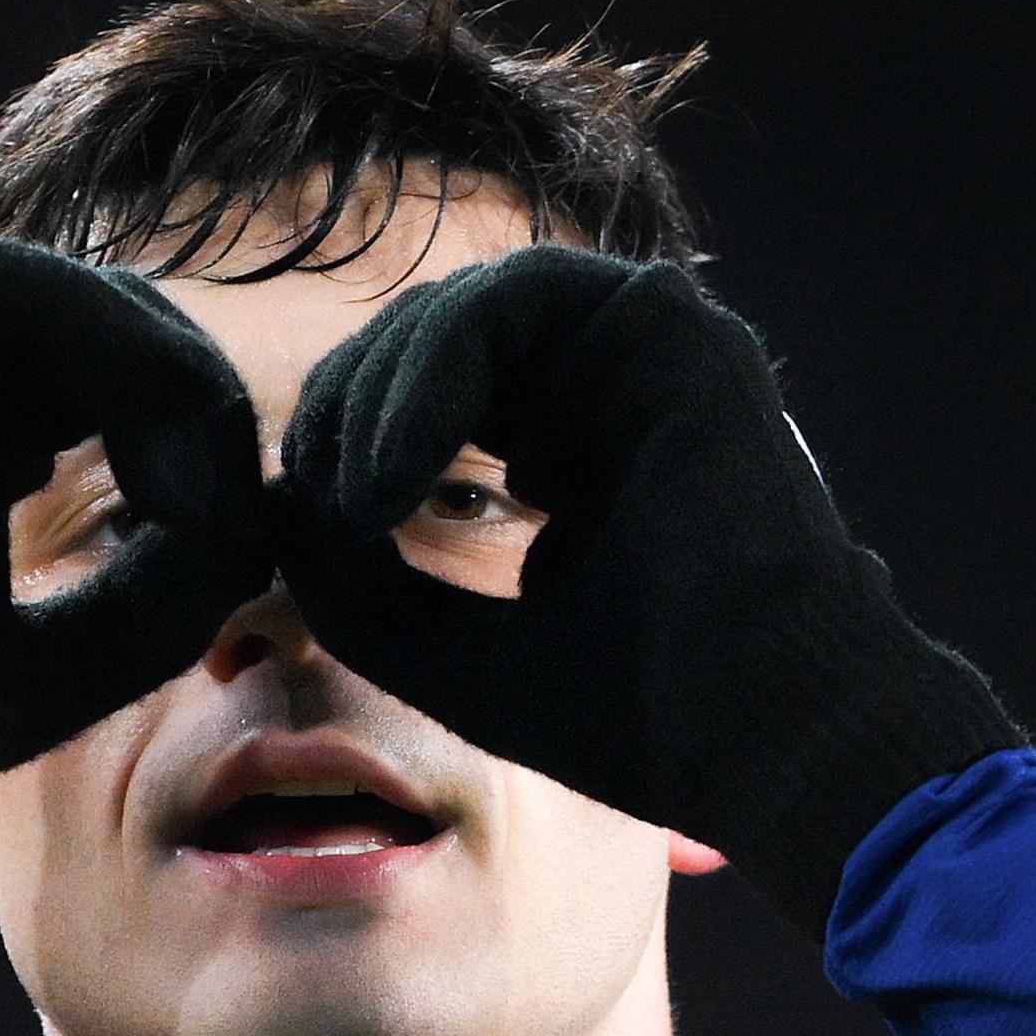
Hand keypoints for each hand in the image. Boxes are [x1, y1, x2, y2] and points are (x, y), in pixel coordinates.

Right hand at [0, 236, 271, 980]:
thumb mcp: (59, 671)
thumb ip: (161, 603)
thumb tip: (254, 532)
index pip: (132, 403)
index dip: (205, 453)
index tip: (231, 544)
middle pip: (120, 337)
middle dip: (197, 406)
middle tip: (224, 506)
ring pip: (72, 294)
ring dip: (159, 366)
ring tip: (189, 479)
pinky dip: (93, 326)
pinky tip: (139, 427)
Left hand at [279, 246, 1022, 933]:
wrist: (765, 736)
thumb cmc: (638, 718)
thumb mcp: (451, 653)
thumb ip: (360, 583)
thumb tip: (270, 501)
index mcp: (574, 459)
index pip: (425, 409)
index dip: (344, 455)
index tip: (296, 538)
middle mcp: (608, 396)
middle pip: (431, 349)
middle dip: (347, 417)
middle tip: (306, 505)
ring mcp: (643, 354)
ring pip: (461, 312)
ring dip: (377, 393)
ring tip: (348, 497)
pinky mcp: (668, 325)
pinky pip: (510, 298)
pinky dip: (428, 371)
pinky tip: (387, 472)